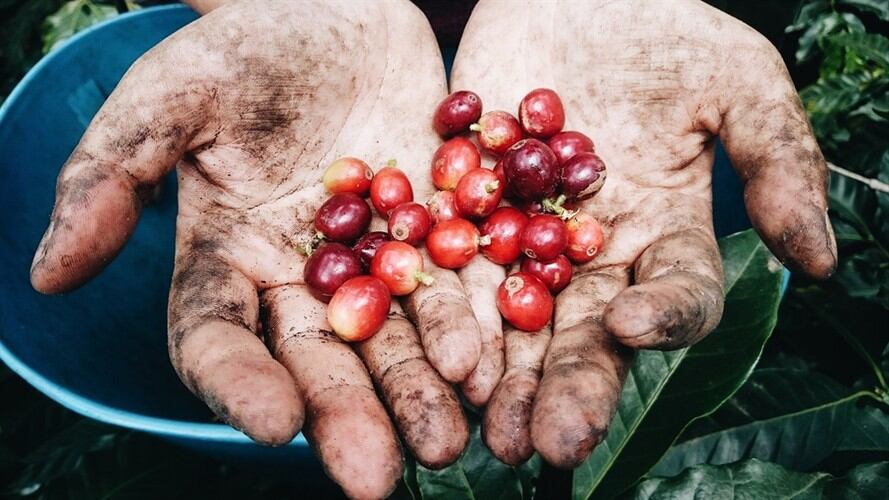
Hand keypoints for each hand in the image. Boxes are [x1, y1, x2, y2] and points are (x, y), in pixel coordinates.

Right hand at [29, 1, 479, 496]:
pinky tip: (490, 369)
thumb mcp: (171, 94)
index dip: (239, 383)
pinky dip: (473, 326)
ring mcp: (375, 260)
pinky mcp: (437, 233)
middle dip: (346, 414)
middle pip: (317, 357)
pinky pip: (457, 287)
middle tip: (376, 478)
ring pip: (395, 339)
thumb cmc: (246, 44)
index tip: (272, 424)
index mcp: (226, 256)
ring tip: (447, 443)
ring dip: (421, 391)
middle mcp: (300, 276)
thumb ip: (112, 175)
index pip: (218, 335)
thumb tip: (49, 273)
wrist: (339, 7)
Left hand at [451, 0, 836, 466]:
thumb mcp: (736, 80)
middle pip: (588, 330)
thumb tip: (818, 262)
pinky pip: (448, 265)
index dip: (662, 317)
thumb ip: (778, 162)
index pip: (677, 296)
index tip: (633, 327)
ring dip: (498, 374)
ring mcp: (523, 238)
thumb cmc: (665, 28)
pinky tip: (431, 350)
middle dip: (570, 383)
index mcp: (665, 234)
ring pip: (512, 318)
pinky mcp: (460, 212)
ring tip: (485, 425)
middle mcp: (594, 254)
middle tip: (549, 443)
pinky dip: (439, 307)